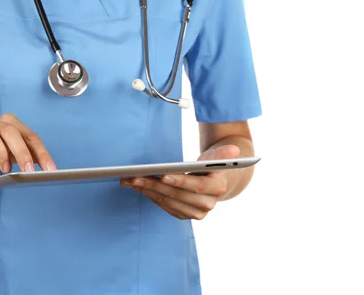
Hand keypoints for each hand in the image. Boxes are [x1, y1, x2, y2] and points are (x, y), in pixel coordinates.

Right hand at [0, 113, 55, 177]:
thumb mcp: (10, 154)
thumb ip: (25, 158)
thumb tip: (42, 170)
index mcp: (10, 123)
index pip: (30, 136)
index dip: (42, 153)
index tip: (50, 169)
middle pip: (11, 132)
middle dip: (23, 152)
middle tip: (30, 171)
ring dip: (1, 153)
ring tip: (6, 171)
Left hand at [120, 145, 239, 219]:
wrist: (216, 182)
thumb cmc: (213, 166)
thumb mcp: (219, 157)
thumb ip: (223, 154)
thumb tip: (234, 150)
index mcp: (218, 189)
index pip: (197, 186)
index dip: (180, 181)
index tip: (163, 174)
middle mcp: (207, 204)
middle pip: (176, 194)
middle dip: (153, 184)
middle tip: (135, 176)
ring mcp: (195, 212)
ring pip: (166, 200)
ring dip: (146, 190)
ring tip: (129, 179)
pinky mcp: (184, 214)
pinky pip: (163, 205)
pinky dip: (148, 194)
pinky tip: (136, 186)